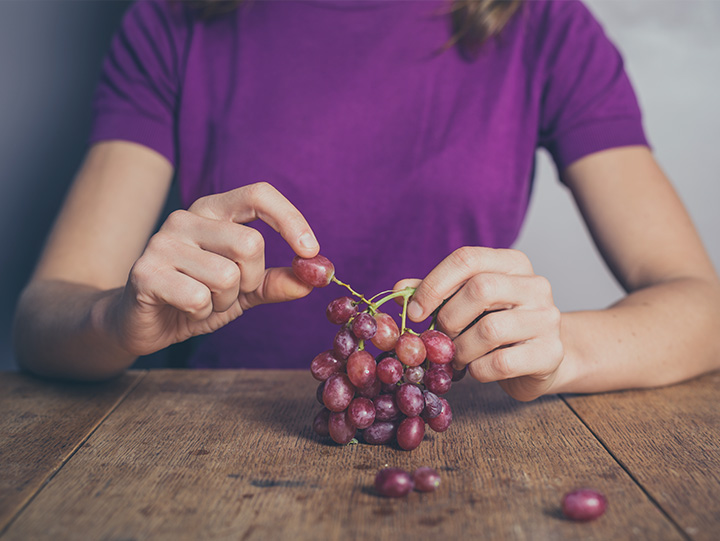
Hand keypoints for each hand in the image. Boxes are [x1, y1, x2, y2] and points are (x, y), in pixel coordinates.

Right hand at [110, 182, 318, 355]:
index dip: (290, 220)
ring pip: (227, 276)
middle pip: (250, 244)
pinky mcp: (145, 272)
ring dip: (223, 302)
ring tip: (202, 301)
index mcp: (213, 211)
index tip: (311, 251)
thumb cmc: (195, 298)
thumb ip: (276, 281)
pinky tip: (183, 309)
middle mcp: (186, 218)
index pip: (258, 194)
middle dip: (250, 280)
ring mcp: (162, 242)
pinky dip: (201, 313)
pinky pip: (199, 298)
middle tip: (228, 293)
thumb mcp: (243, 290)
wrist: (141, 323)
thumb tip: (315, 276)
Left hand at [395, 247, 563, 400]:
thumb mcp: (467, 304)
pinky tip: (476, 369)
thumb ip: (436, 294)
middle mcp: (535, 285)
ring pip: (490, 329)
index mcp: (512, 263)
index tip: (413, 312)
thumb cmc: (498, 327)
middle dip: (448, 318)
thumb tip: (400, 289)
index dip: (434, 284)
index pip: (467, 258)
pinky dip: (478, 370)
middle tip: (440, 337)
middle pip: (480, 290)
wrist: (540, 360)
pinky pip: (501, 363)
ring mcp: (547, 318)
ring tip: (457, 356)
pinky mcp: (550, 353)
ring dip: (461, 349)